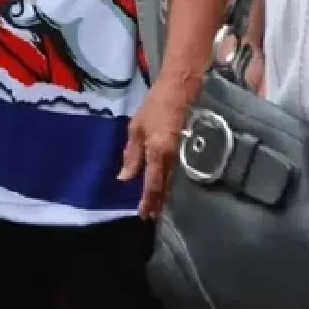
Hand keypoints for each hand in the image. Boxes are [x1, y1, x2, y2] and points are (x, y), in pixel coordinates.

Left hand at [121, 77, 195, 218]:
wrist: (179, 91)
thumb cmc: (155, 106)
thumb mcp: (136, 128)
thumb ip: (132, 155)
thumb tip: (125, 178)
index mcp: (157, 153)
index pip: (152, 184)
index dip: (148, 201)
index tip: (143, 215)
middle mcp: (170, 158)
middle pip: (164, 187)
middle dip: (157, 203)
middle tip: (151, 217)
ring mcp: (180, 155)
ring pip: (171, 182)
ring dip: (164, 196)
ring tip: (157, 208)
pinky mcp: (184, 150)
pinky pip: (176, 173)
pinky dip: (170, 184)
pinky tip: (167, 188)